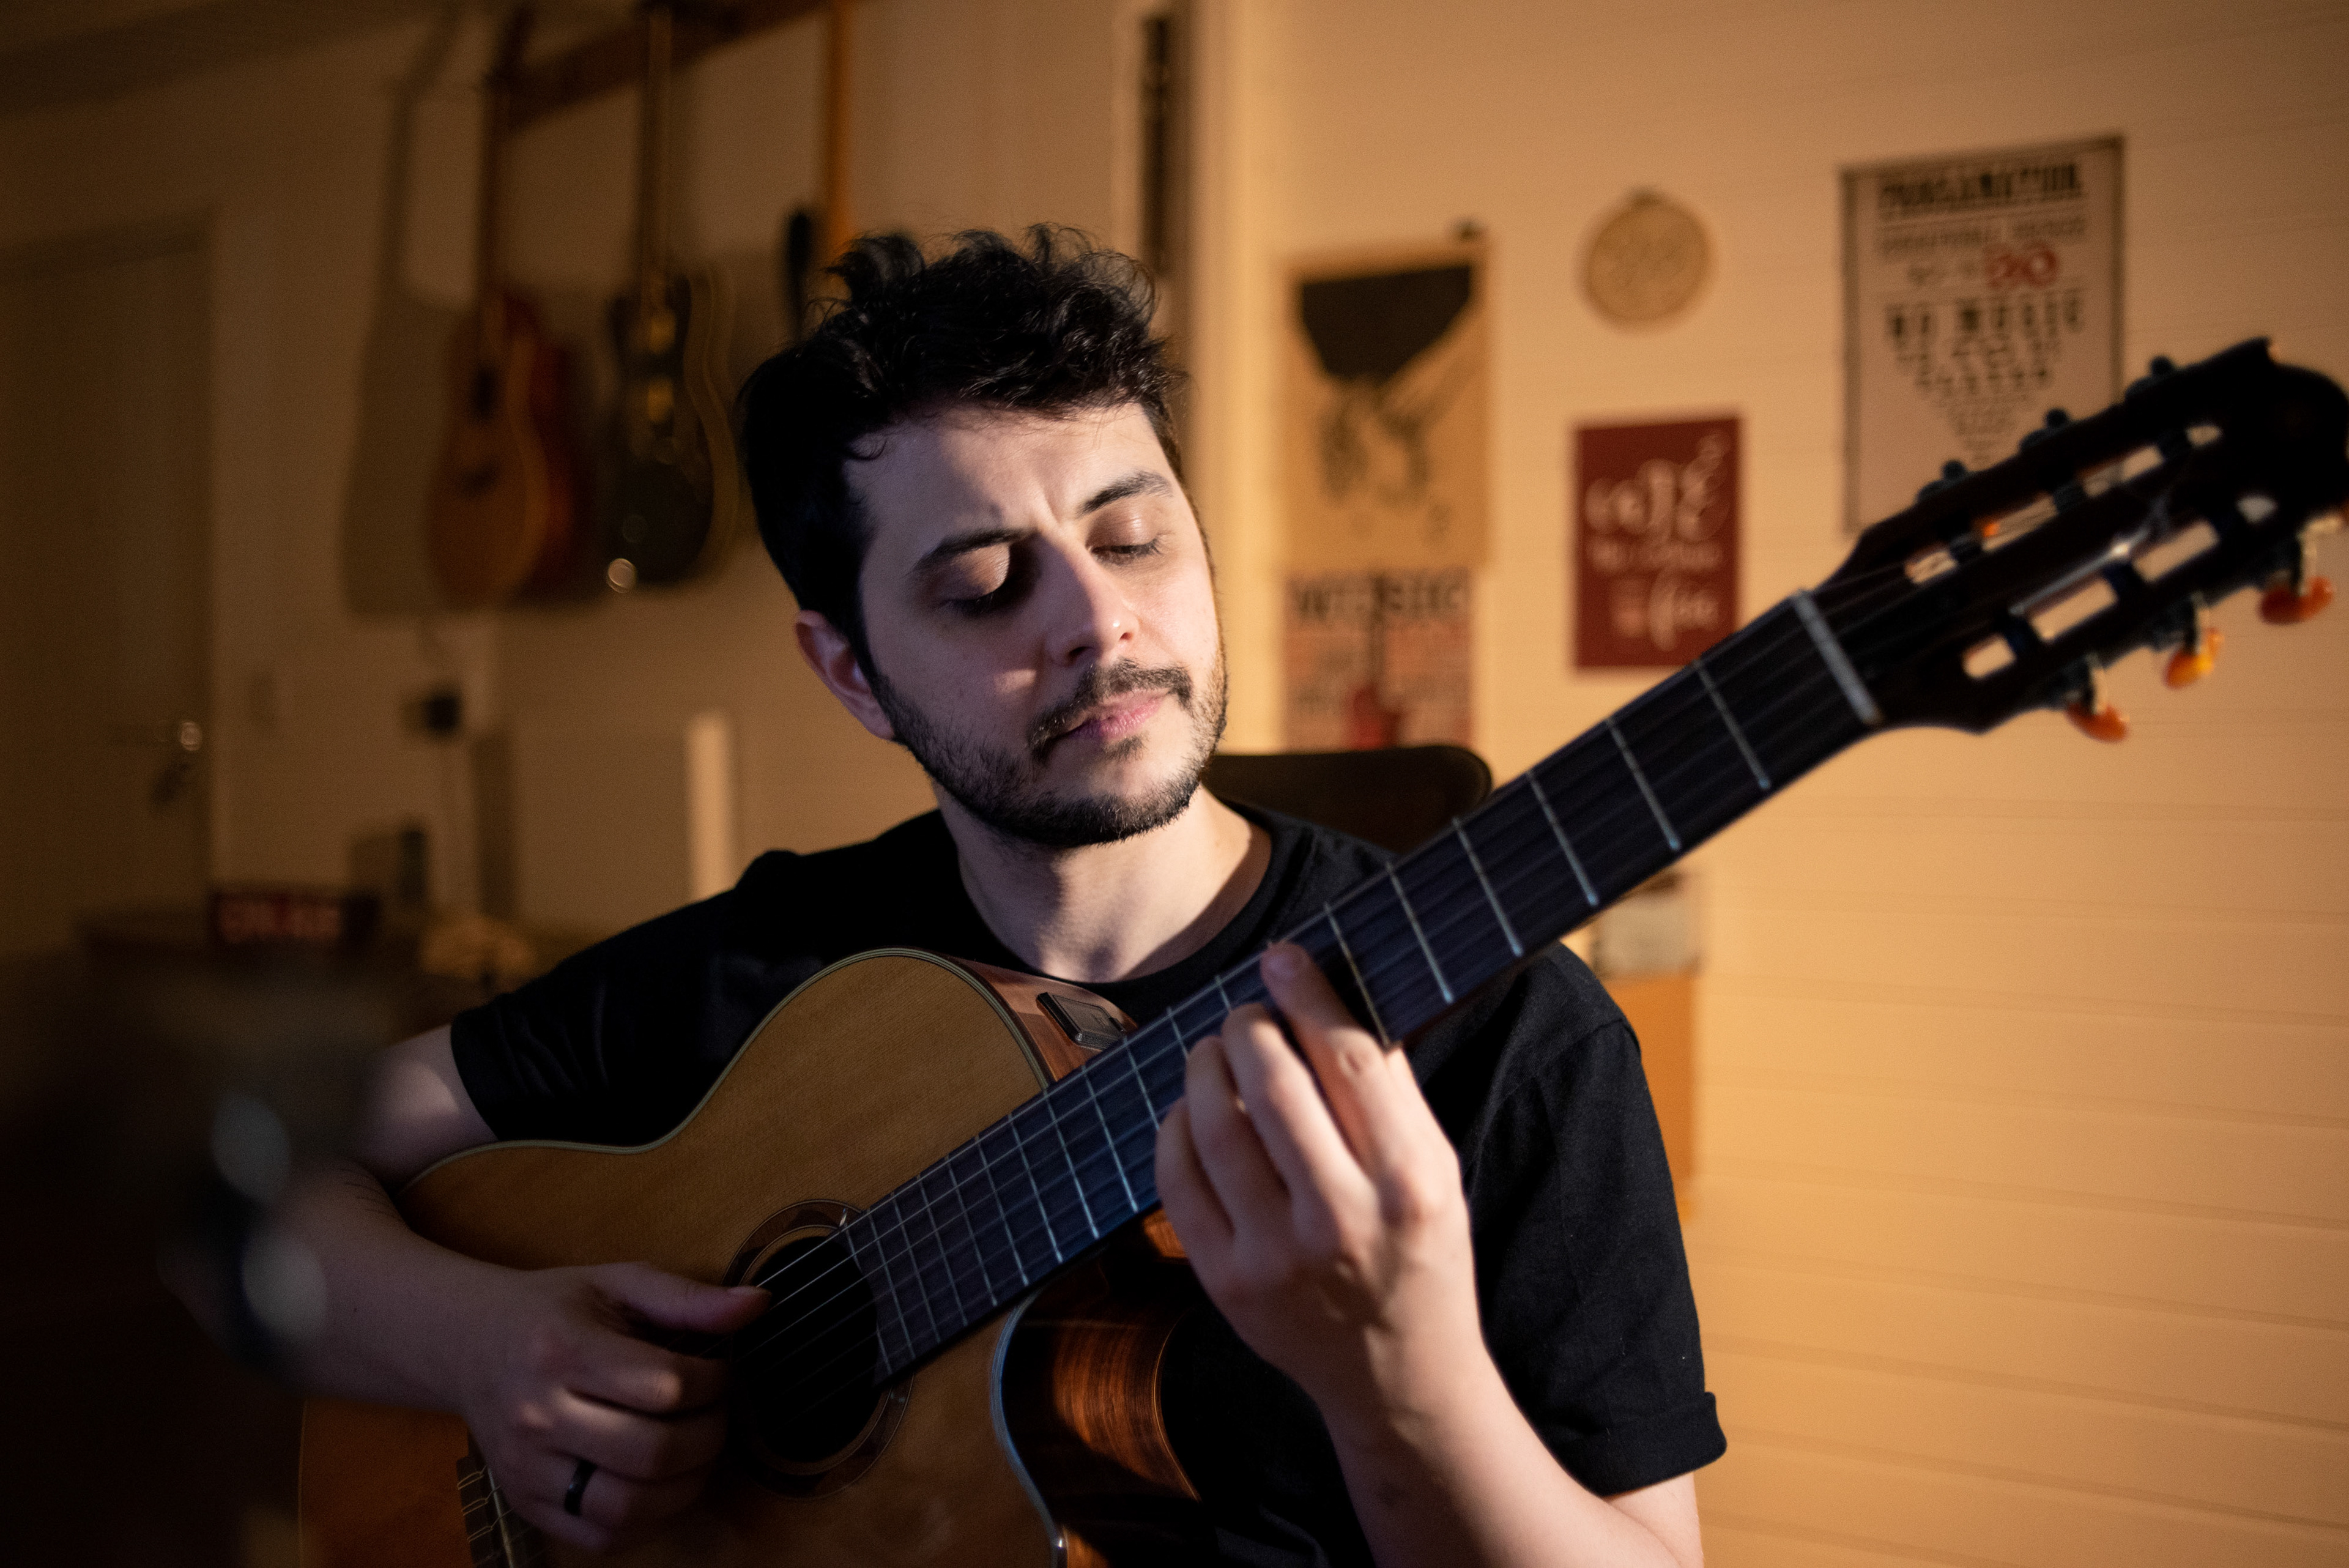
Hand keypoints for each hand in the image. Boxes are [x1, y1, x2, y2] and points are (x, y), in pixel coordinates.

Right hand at [454, 1262, 767, 1551]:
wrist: (470, 1345)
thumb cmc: (553, 1311)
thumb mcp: (617, 1283)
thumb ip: (688, 1298)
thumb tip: (759, 1305)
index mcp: (562, 1351)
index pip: (665, 1387)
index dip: (715, 1384)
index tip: (720, 1374)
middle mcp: (539, 1416)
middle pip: (652, 1453)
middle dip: (709, 1438)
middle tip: (717, 1417)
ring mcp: (528, 1470)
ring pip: (629, 1506)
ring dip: (685, 1487)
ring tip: (696, 1453)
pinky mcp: (527, 1505)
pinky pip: (602, 1536)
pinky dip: (648, 1520)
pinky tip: (662, 1483)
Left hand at [1154, 944, 1490, 1438]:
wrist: (1398, 1375)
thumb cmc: (1420, 1255)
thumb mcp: (1435, 1172)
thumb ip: (1389, 1093)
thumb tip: (1329, 996)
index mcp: (1410, 1183)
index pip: (1350, 1062)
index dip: (1309, 996)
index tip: (1283, 958)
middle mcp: (1344, 1220)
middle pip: (1274, 1084)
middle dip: (1250, 1027)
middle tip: (1249, 1014)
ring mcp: (1278, 1256)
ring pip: (1215, 1124)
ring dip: (1205, 1065)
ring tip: (1216, 1049)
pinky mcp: (1226, 1282)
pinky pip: (1177, 1178)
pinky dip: (1176, 1126)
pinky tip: (1192, 1109)